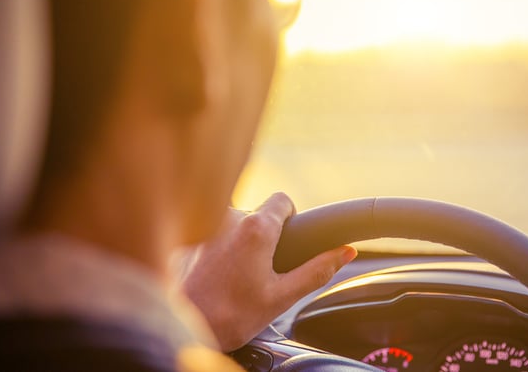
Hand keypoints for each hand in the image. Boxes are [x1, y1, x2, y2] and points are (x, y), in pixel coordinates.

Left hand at [178, 192, 356, 351]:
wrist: (182, 327)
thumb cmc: (229, 316)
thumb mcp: (282, 297)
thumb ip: (317, 271)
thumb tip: (345, 252)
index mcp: (255, 228)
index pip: (283, 200)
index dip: (292, 219)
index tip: (288, 243)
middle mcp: (228, 219)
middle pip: (258, 214)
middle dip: (265, 237)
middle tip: (262, 272)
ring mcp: (204, 227)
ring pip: (235, 224)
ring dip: (241, 244)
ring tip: (236, 278)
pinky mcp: (189, 238)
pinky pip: (213, 234)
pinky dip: (220, 250)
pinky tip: (216, 278)